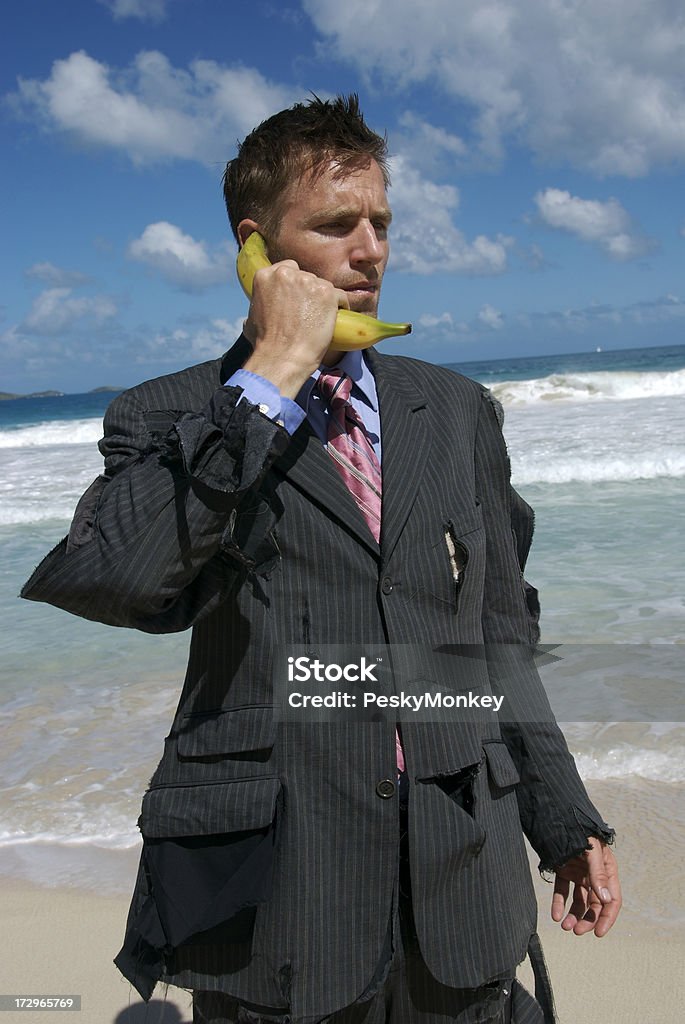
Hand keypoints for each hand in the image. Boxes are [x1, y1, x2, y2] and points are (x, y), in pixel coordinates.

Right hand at [242, 259, 349, 398]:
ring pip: (322, 286)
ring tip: (319, 319)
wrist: (282, 357)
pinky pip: (340, 296)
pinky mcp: (327, 293)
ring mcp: (308, 282)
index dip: (295, 285)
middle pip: (307, 277)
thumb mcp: (252, 319)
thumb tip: (256, 314)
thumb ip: (259, 306)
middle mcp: (287, 274)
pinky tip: (335, 319)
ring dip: (323, 300)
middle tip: (308, 312)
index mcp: (266, 275)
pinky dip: (339, 307)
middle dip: (308, 292)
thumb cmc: (266, 344)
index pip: (288, 269)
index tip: (297, 298)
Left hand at [551, 837, 621, 936]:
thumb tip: (605, 899)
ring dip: (573, 915)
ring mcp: (578, 873)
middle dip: (587, 919)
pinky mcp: (563, 870)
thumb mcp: (592, 850)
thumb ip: (598, 874)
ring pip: (578, 901)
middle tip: (576, 930)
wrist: (559, 814)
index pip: (612, 900)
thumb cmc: (580, 830)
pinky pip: (562, 891)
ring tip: (564, 926)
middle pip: (594, 904)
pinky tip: (555, 915)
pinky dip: (559, 904)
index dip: (606, 918)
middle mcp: (594, 875)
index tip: (598, 933)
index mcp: (607, 870)